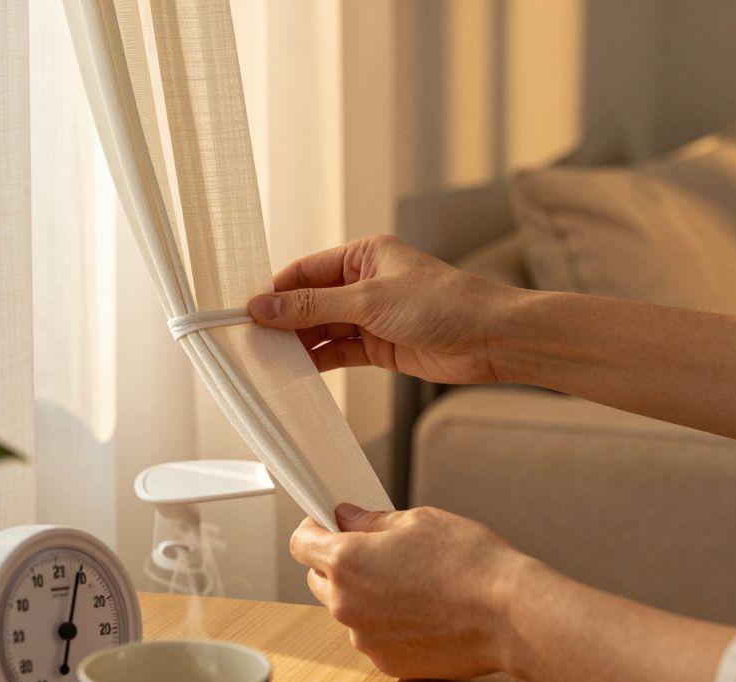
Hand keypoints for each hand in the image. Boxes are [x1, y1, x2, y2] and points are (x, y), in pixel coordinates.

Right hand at [248, 235, 518, 383]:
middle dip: (283, 321)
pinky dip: (319, 361)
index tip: (245, 311)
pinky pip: (339, 352)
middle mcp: (365, 283)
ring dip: (298, 344)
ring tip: (266, 360)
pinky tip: (296, 372)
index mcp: (364, 255)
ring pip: (322, 329)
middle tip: (249, 341)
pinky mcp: (380, 346)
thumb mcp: (369, 301)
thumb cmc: (443, 304)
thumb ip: (313, 306)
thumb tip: (264, 305)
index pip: (305, 271)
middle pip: (310, 302)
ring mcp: (372, 316)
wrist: (491, 339)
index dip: (275, 290)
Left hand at [290, 503, 527, 679]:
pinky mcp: (387, 664)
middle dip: (339, 563)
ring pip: (348, 611)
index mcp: (346, 562)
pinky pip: (373, 637)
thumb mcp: (418, 521)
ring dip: (365, 596)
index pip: (301, 543)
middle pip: (320, 579)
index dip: (314, 528)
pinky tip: (423, 610)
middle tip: (378, 551)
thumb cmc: (469, 561)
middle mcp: (346, 605)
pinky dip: (387, 624)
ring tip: (411, 583)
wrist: (509, 614)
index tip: (329, 524)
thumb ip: (371, 521)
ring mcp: (365, 640)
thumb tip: (347, 518)